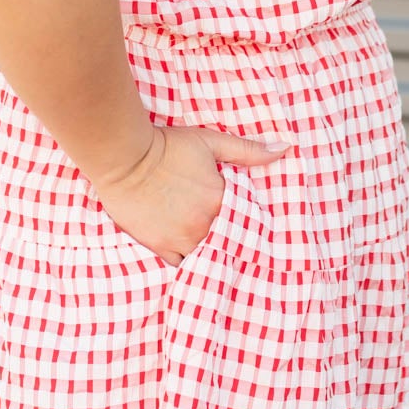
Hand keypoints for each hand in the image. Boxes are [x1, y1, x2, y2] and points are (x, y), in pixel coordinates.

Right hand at [93, 124, 291, 265]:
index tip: (253, 230)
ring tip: (216, 258)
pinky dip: (189, 265)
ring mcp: (181, 239)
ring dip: (211, 256)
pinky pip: (181, 266)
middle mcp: (204, 225)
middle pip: (227, 243)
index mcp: (220, 200)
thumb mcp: (210, 141)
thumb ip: (247, 150)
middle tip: (239, 250)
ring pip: (206, 257)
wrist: (124, 157)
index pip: (246, 221)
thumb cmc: (166, 145)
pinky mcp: (160, 247)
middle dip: (231, 243)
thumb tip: (285, 147)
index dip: (248, 224)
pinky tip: (194, 263)